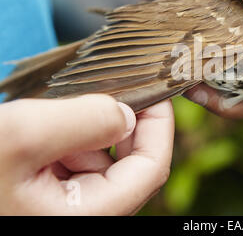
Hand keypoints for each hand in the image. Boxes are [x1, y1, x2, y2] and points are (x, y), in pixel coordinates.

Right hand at [0, 95, 173, 214]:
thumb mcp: (21, 136)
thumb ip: (83, 121)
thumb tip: (126, 114)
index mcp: (86, 216)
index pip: (151, 169)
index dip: (160, 126)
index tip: (154, 89)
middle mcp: (81, 216)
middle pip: (128, 164)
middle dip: (121, 121)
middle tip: (108, 87)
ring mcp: (62, 207)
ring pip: (99, 159)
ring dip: (89, 128)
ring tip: (59, 109)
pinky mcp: (43, 196)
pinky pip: (73, 162)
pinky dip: (68, 137)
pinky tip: (44, 125)